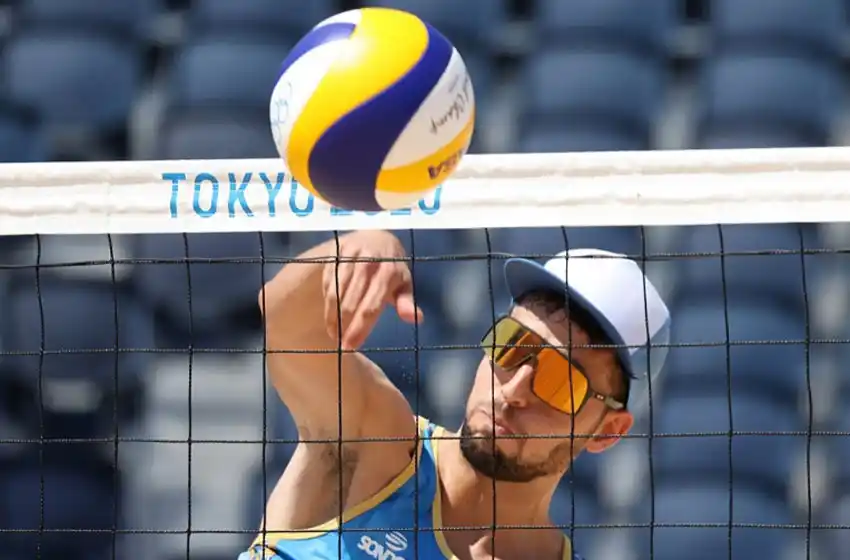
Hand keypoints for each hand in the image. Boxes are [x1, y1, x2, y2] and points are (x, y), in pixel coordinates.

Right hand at [321, 231, 423, 349]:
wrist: (376, 235)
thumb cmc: (391, 267)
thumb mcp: (403, 283)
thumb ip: (407, 302)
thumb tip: (416, 319)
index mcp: (388, 272)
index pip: (371, 307)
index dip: (360, 329)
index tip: (351, 346)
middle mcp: (368, 263)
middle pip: (351, 303)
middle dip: (344, 327)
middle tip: (341, 344)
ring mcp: (350, 257)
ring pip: (336, 293)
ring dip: (332, 316)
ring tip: (333, 332)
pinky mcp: (336, 253)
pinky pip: (327, 282)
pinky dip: (327, 301)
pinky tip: (329, 315)